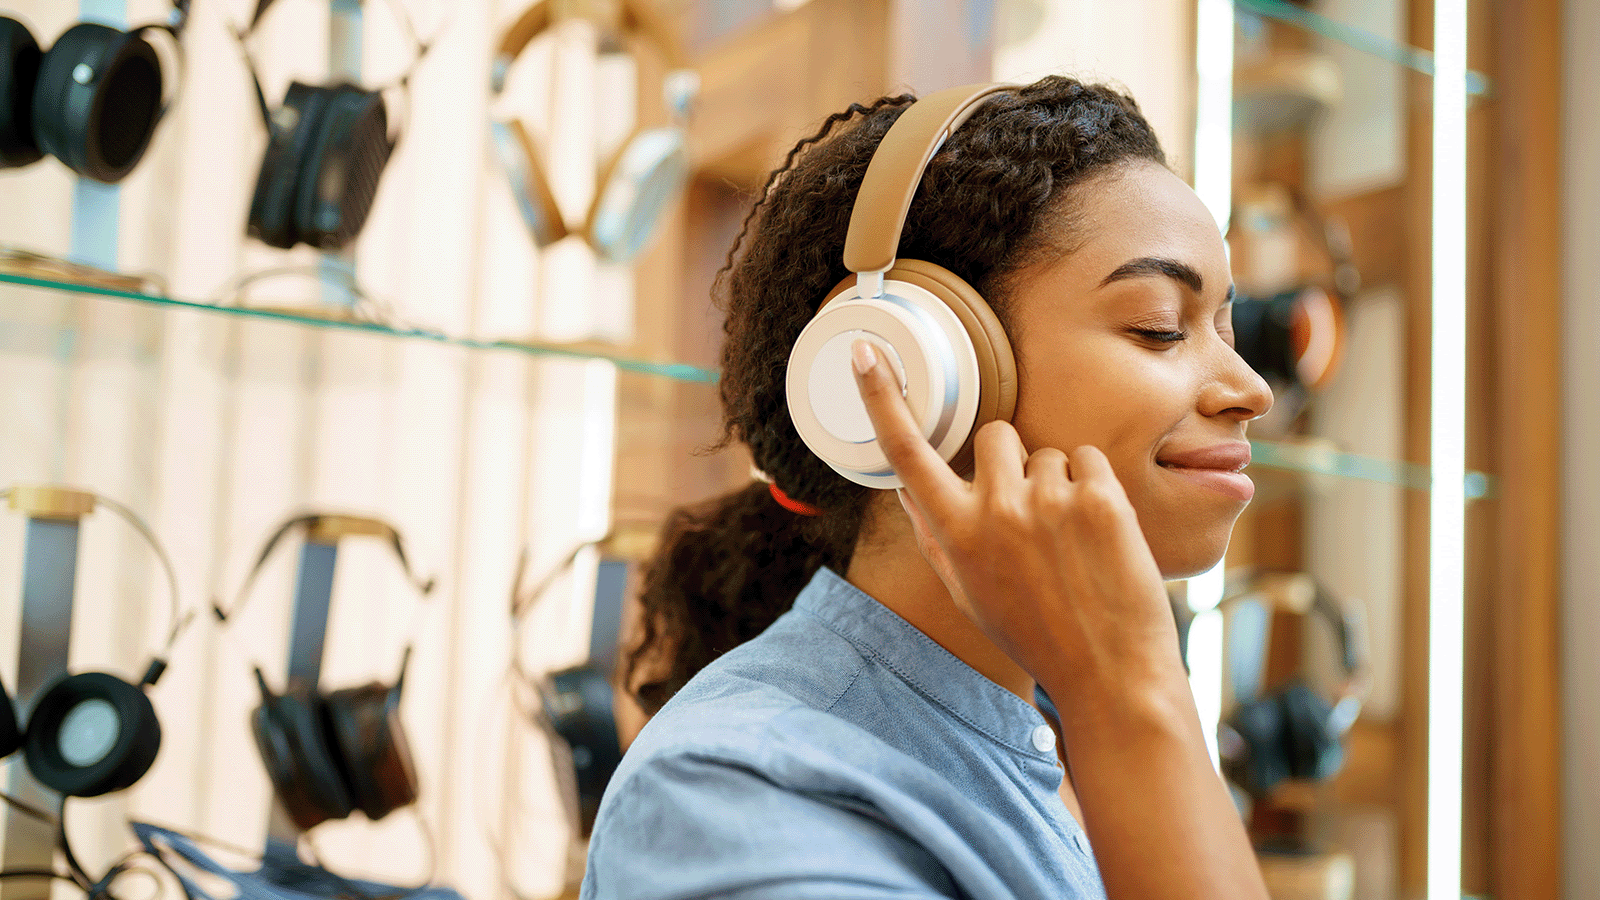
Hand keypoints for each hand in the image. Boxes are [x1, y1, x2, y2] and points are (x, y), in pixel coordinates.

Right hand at [850, 340, 1183, 697]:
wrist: (1111, 675)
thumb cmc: (1035, 637)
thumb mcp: (967, 595)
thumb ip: (935, 537)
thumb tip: (908, 490)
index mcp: (954, 535)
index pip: (905, 453)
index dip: (881, 398)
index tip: (864, 351)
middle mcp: (995, 511)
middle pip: (994, 435)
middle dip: (1013, 461)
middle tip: (1035, 516)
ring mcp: (1048, 502)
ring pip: (1047, 452)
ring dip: (1060, 483)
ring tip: (1073, 542)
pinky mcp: (1100, 498)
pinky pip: (1089, 459)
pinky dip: (1097, 488)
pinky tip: (1101, 536)